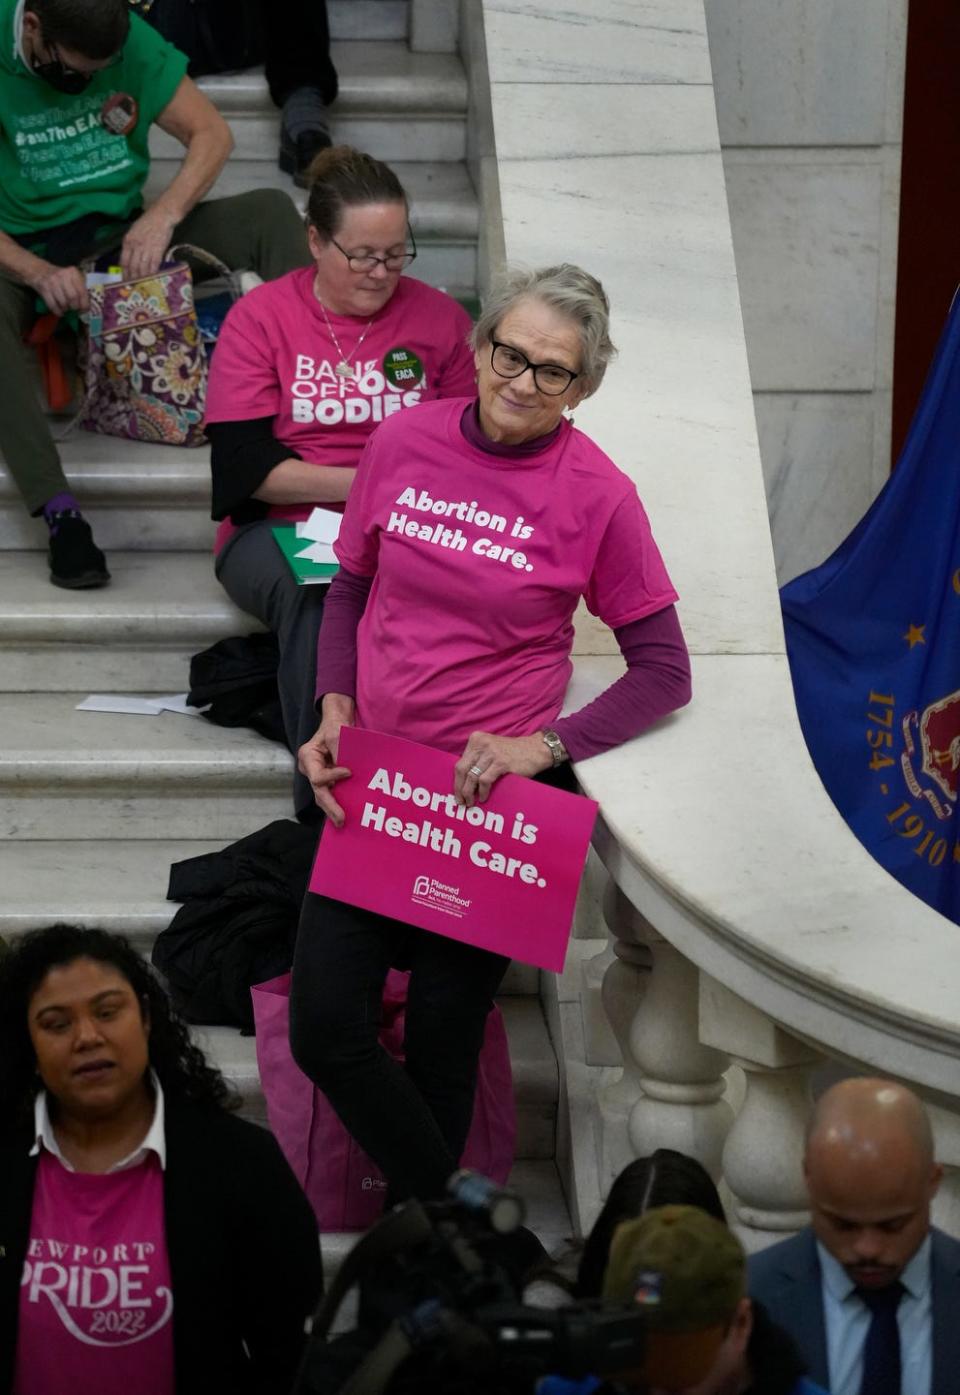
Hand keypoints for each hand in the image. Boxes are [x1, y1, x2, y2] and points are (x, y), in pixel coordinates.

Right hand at [29, 262, 88, 314]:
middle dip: (75, 307)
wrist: (38, 270)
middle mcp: (63, 275)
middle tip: (74, 309)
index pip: (82, 292)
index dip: (84, 304)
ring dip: (66, 309)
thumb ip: (80, 287)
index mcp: (73, 272)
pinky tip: (60, 312)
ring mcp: (52, 281)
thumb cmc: (59, 277)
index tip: (84, 310)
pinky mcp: (43, 288)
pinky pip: (53, 305)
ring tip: (66, 308)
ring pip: (63, 303)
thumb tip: (88, 305)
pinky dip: (58, 311)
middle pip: (73, 298)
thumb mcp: (71, 277)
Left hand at [120, 206, 177, 279]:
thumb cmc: (148, 222)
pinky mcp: (158, 252)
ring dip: (142, 278)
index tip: (124, 280)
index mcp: (128, 241)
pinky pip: (153, 266)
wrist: (161, 216)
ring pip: (142, 268)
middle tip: (133, 287)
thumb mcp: (134, 231)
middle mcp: (136, 246)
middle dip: (132, 279)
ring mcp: (147, 250)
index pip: (124, 261)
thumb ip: (130, 244)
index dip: (124, 272)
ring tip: (142, 286)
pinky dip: (152, 274)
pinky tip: (152, 279)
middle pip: (132, 267)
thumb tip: (130, 258)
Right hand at [297, 694, 354, 824]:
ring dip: (333, 809)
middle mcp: (310, 769)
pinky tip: (347, 814)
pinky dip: (339, 802)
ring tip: (343, 822)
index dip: (332, 777)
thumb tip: (346, 773)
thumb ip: (339, 751)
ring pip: (324, 796)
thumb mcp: (337, 734)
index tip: (349, 772)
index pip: (318, 776)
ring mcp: (318, 775)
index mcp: (307, 757)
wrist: (337, 722)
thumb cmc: (335, 726)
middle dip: (330, 806)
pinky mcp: (328, 778)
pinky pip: (332, 793)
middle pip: (318, 792)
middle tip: (341, 818)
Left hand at [454, 731, 553, 806]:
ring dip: (469, 793)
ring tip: (471, 802)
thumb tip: (462, 781)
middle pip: (462, 770)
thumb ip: (476, 759)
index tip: (456, 793)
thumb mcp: (490, 749)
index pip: (459, 763)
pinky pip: (485, 780)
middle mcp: (482, 744)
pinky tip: (483, 797)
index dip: (456, 781)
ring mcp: (491, 753)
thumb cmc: (511, 753)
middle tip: (461, 801)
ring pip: (472, 777)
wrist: (534, 750)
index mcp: (476, 740)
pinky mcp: (501, 763)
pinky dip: (482, 791)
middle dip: (459, 788)